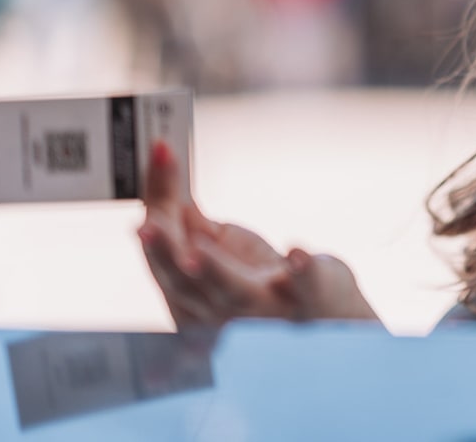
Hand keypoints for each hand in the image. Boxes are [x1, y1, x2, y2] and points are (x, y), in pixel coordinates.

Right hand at [137, 140, 379, 326]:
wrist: (329, 322)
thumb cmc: (269, 284)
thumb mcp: (224, 252)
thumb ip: (194, 227)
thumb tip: (163, 186)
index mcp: (196, 294)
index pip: (165, 253)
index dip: (155, 209)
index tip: (159, 153)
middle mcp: (224, 307)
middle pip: (184, 282)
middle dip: (164, 253)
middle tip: (146, 224)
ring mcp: (270, 306)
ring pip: (234, 292)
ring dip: (214, 271)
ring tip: (197, 253)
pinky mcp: (314, 298)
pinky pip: (307, 288)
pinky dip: (302, 270)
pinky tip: (298, 252)